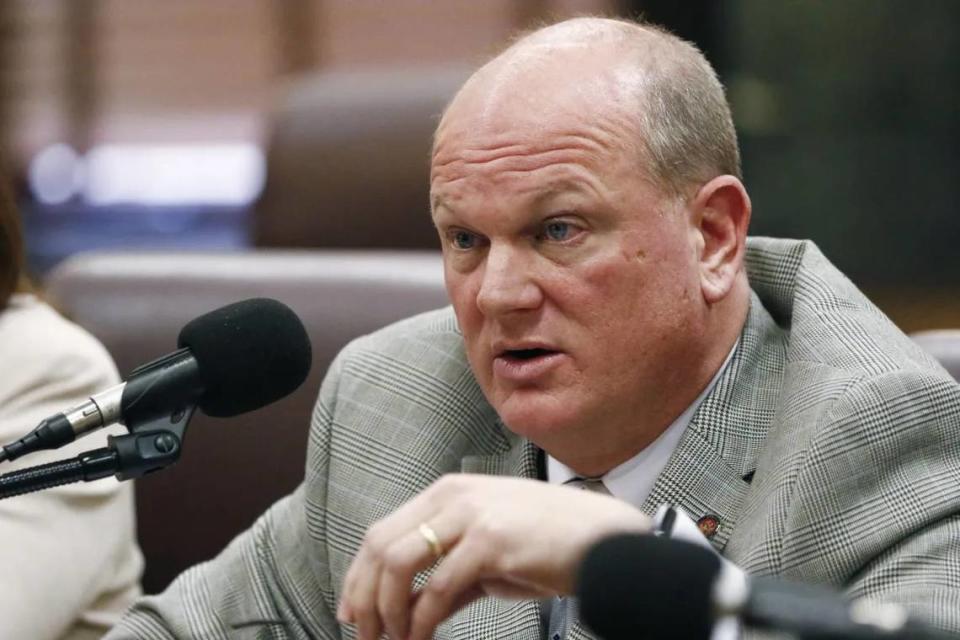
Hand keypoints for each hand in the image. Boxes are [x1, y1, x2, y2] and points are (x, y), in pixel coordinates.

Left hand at [336, 473, 650, 639]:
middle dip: (365, 597)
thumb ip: (449, 574)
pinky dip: (421, 620)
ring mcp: (473, 515)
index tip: (350, 611)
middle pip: (380, 545)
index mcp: (449, 492)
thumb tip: (415, 609)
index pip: (382, 532)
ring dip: (387, 610)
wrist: (607, 541)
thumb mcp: (490, 554)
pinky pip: (439, 588)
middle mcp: (454, 496)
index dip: (358, 575)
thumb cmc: (550, 546)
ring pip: (399, 562)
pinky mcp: (492, 541)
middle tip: (364, 635)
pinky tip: (422, 639)